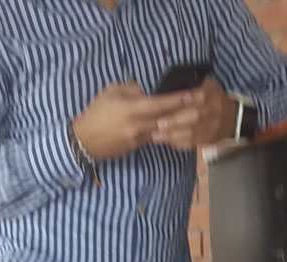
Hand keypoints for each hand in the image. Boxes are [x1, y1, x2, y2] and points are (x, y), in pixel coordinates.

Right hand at [73, 82, 197, 159]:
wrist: (84, 141)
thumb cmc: (96, 112)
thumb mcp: (111, 92)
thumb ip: (131, 89)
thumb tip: (145, 92)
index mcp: (132, 109)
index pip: (160, 103)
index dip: (178, 99)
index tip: (194, 93)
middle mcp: (138, 125)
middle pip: (167, 118)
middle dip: (185, 111)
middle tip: (202, 104)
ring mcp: (138, 138)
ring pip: (162, 129)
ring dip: (178, 123)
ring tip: (193, 115)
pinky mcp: (136, 147)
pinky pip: (154, 137)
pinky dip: (164, 131)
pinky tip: (174, 126)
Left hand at [151, 77, 236, 149]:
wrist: (233, 117)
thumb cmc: (212, 97)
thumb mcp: (206, 84)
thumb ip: (191, 83)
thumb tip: (168, 82)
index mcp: (212, 92)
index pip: (198, 96)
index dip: (182, 101)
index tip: (165, 104)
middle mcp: (215, 109)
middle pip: (194, 116)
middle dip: (175, 121)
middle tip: (158, 124)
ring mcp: (214, 126)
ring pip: (192, 132)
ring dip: (173, 135)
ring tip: (156, 136)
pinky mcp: (210, 139)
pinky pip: (193, 143)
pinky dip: (179, 143)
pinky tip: (167, 142)